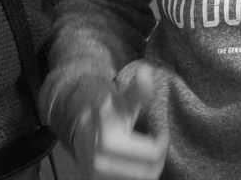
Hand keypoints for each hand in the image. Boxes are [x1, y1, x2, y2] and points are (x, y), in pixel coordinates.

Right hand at [71, 64, 168, 179]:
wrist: (79, 126)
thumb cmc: (108, 112)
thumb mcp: (122, 100)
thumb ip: (137, 90)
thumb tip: (147, 72)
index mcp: (109, 139)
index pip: (152, 152)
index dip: (162, 142)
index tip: (162, 133)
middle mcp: (101, 160)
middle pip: (149, 170)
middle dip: (158, 158)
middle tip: (158, 146)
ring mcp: (98, 175)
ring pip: (141, 179)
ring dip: (150, 169)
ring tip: (149, 155)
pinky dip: (138, 175)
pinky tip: (138, 164)